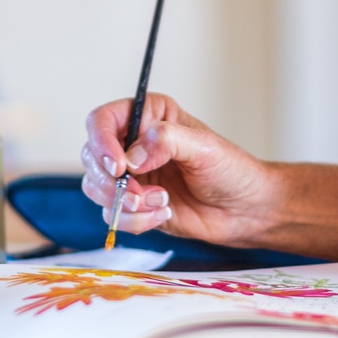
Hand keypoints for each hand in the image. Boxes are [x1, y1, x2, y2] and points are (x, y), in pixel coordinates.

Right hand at [78, 94, 279, 247]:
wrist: (245, 210)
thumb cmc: (231, 170)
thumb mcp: (203, 147)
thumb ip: (166, 141)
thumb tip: (132, 156)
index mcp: (147, 117)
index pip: (102, 121)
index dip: (101, 142)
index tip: (117, 166)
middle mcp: (132, 145)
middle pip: (92, 157)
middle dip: (111, 181)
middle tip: (138, 193)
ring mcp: (131, 177)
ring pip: (96, 188)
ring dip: (124, 203)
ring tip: (160, 202)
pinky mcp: (134, 205)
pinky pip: (114, 215)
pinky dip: (136, 220)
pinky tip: (164, 213)